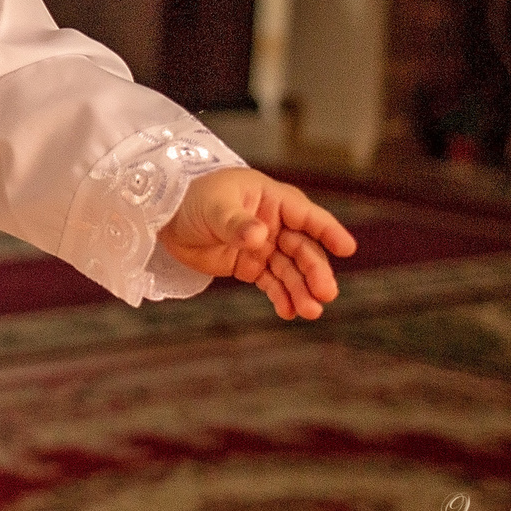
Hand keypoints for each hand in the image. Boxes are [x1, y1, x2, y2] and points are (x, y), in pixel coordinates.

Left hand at [156, 168, 356, 319]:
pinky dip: (282, 297)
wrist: (162, 217)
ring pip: (290, 270)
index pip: (306, 216)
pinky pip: (272, 283)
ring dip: (301, 290)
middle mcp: (273, 223)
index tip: (347, 249)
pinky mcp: (249, 266)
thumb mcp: (214, 206)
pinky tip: (288, 312)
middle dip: (315, 271)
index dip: (328, 231)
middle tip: (325, 294)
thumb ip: (237, 222)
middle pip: (303, 248)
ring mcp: (263, 246)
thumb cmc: (190, 198)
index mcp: (271, 199)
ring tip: (309, 311)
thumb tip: (260, 236)